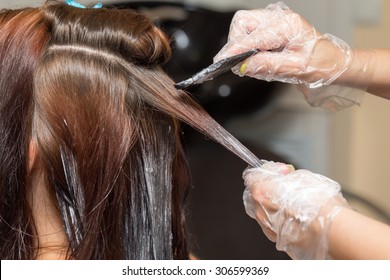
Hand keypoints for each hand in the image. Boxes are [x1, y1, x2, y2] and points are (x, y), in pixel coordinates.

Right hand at [214, 2, 350, 87]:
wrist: (331, 62)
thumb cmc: (320, 64)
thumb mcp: (296, 69)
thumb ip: (268, 66)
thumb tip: (244, 66)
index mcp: (287, 26)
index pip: (253, 37)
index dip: (235, 50)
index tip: (221, 60)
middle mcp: (279, 18)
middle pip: (243, 22)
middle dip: (235, 42)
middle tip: (236, 62)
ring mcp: (274, 21)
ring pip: (243, 25)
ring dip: (240, 44)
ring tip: (249, 63)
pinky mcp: (271, 27)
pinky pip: (250, 32)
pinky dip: (246, 46)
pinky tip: (255, 59)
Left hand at [242, 161, 349, 258]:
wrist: (333, 232)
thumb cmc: (319, 204)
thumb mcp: (303, 177)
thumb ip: (287, 175)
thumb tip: (284, 174)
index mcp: (262, 191)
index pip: (252, 177)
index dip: (264, 173)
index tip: (274, 173)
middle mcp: (260, 211)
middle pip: (257, 196)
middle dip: (269, 190)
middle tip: (286, 188)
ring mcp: (268, 228)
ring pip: (265, 213)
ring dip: (275, 208)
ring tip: (296, 206)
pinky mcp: (278, 241)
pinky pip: (275, 228)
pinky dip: (282, 223)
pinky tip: (298, 220)